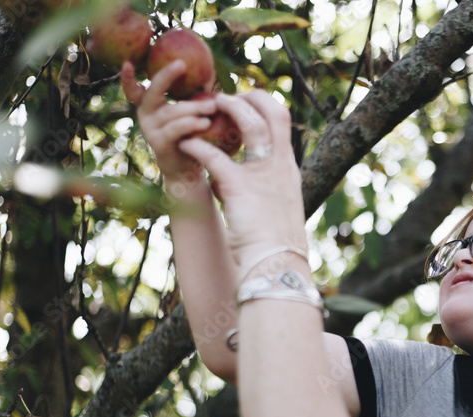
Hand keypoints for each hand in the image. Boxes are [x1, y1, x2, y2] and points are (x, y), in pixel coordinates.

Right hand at [120, 60, 215, 186]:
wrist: (187, 167)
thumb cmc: (190, 134)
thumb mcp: (192, 112)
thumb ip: (196, 95)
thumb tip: (215, 72)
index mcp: (150, 103)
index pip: (134, 88)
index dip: (127, 77)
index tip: (128, 63)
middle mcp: (145, 114)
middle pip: (152, 92)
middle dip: (166, 76)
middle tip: (181, 64)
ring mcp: (150, 129)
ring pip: (170, 112)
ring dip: (192, 107)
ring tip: (212, 106)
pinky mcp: (159, 144)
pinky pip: (175, 130)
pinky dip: (190, 124)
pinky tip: (205, 123)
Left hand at [177, 92, 306, 277]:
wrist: (277, 263)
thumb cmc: (274, 243)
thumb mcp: (272, 208)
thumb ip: (253, 187)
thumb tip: (222, 179)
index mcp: (288, 169)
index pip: (282, 122)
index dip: (262, 106)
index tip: (242, 104)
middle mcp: (280, 165)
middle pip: (274, 112)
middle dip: (249, 97)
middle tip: (224, 98)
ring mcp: (263, 173)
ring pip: (250, 123)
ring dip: (227, 109)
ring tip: (205, 109)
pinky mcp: (240, 186)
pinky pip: (214, 156)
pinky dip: (197, 146)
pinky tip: (184, 145)